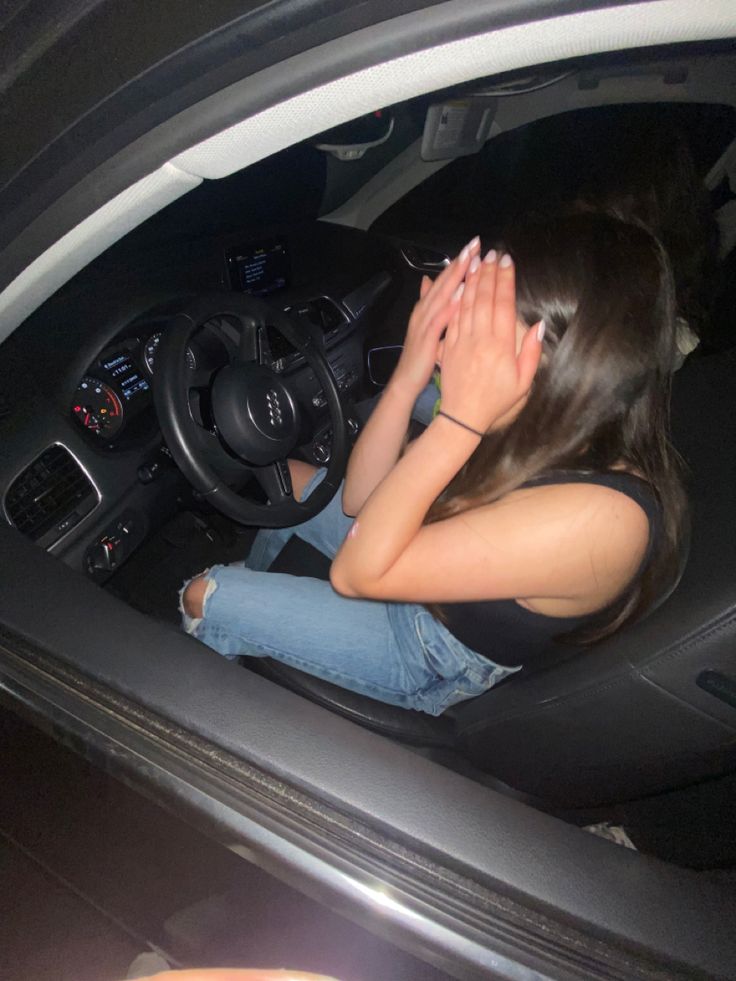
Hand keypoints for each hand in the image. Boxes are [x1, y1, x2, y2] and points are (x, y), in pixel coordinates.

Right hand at [390, 236, 479, 397]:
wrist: (405, 381)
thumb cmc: (420, 356)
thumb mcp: (427, 326)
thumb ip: (430, 304)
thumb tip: (427, 281)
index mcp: (427, 308)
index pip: (445, 280)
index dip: (459, 261)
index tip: (475, 244)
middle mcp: (424, 311)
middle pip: (444, 282)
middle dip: (460, 262)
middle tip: (475, 243)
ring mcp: (424, 323)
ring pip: (442, 295)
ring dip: (456, 276)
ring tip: (471, 259)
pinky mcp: (426, 339)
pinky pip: (440, 319)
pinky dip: (451, 304)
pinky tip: (463, 292)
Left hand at [437, 251, 543, 433]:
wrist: (463, 416)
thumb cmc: (496, 400)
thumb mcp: (523, 382)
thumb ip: (531, 352)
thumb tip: (539, 324)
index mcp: (501, 346)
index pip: (503, 304)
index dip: (505, 280)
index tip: (508, 261)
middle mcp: (480, 339)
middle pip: (484, 298)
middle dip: (489, 272)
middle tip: (493, 253)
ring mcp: (462, 341)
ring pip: (467, 303)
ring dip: (472, 279)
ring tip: (477, 260)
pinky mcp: (449, 345)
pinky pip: (453, 316)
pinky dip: (457, 297)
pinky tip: (460, 283)